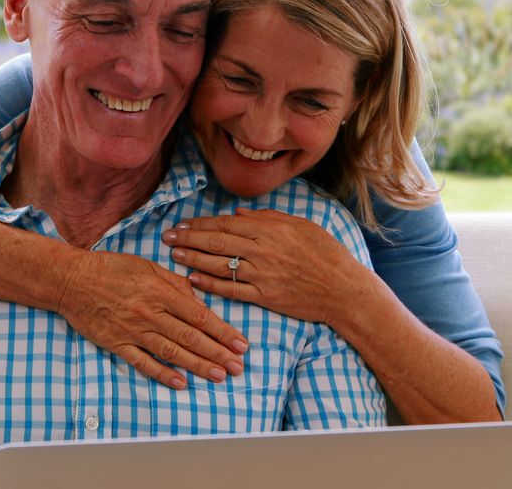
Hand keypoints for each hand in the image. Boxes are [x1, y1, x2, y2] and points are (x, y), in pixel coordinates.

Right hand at [54, 250, 248, 389]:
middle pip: (190, 337)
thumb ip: (174, 283)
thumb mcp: (147, 266)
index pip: (199, 316)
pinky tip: (180, 383)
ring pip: (172, 352)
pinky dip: (162, 374)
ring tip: (218, 376)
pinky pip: (143, 363)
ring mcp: (133, 331)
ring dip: (197, 366)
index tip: (241, 343)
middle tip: (238, 367)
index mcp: (159, 291)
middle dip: (218, 353)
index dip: (223, 331)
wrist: (71, 281)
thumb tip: (197, 301)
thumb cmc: (110, 268)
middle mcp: (149, 313)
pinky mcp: (117, 344)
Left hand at [161, 208, 368, 325]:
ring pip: (219, 265)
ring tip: (174, 255)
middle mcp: (263, 251)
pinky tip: (193, 280)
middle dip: (188, 239)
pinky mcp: (264, 297)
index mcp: (271, 231)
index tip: (182, 223)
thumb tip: (238, 214)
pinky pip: (231, 290)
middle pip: (216, 243)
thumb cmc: (327, 254)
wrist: (344, 290)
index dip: (200, 224)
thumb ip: (269, 218)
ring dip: (192, 260)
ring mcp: (262, 276)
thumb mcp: (302, 226)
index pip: (226, 225)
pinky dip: (210, 285)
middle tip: (167, 237)